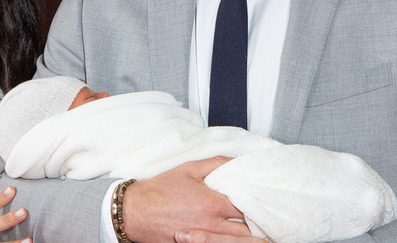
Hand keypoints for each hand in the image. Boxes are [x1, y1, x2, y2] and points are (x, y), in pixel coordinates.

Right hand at [122, 156, 249, 242]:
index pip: (247, 207)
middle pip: (246, 231)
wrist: (135, 212)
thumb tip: (237, 161)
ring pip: (234, 242)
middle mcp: (211, 224)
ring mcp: (203, 239)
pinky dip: (226, 242)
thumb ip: (216, 163)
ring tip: (252, 231)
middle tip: (260, 218)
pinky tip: (230, 237)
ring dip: (245, 237)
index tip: (260, 199)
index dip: (256, 203)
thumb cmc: (160, 190)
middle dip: (255, 224)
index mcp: (212, 204)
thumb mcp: (188, 169)